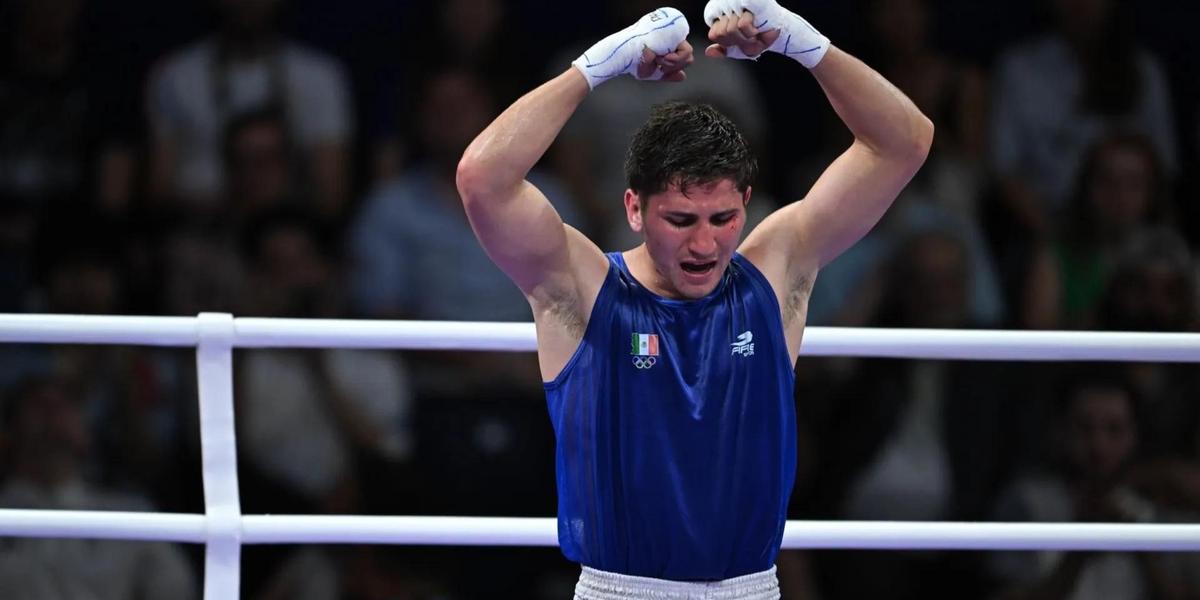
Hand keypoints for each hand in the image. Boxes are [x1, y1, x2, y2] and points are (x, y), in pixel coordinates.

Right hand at [572, 7, 692, 88]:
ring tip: (658, 59)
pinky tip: (661, 57)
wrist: (626, 55)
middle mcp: (671, 41)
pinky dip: (675, 59)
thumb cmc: (634, 63)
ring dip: (673, 64)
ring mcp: (673, 36)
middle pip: (688, 59)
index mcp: (668, 48)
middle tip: (659, 64)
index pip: (683, 60)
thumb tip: (683, 76)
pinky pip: (685, 51)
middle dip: (674, 67)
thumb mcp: (653, 73)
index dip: (675, 68)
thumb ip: (669, 75)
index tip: (660, 69)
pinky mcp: (673, 33)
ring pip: (688, 56)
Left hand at [705, 10, 779, 58]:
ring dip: (745, 38)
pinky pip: (742, 24)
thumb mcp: (739, 50)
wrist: (778, 32)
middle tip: (748, 37)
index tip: (739, 41)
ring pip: (731, 29)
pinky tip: (757, 29)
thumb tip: (709, 52)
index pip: (714, 34)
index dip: (727, 42)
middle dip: (737, 41)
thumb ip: (723, 51)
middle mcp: (728, 10)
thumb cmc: (758, 39)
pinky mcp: (750, 4)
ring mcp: (738, 5)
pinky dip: (751, 32)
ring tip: (753, 34)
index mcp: (723, 20)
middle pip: (721, 33)